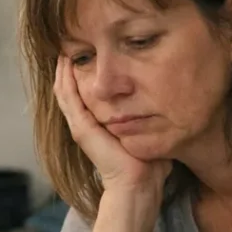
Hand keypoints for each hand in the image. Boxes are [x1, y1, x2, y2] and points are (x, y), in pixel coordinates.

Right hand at [54, 56, 171, 193]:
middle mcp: (86, 125)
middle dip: (69, 68)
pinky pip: (68, 98)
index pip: (85, 95)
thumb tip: (168, 107)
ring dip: (63, 70)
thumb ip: (150, 120)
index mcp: (99, 126)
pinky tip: (65, 63)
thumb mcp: (147, 133)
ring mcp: (80, 127)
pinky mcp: (81, 129)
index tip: (87, 54)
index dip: (83, 75)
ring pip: (64, 91)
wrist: (139, 185)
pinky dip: (64, 79)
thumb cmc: (149, 165)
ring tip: (63, 50)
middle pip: (70, 90)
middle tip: (69, 45)